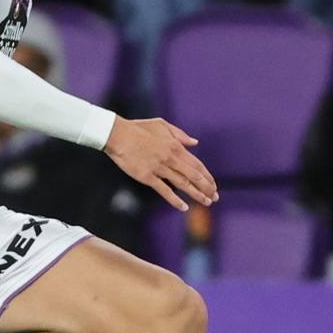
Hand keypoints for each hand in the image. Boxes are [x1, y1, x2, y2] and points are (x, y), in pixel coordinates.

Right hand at [104, 116, 218, 211]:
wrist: (117, 135)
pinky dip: (175, 200)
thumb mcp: (162, 125)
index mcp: (175, 146)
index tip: (213, 185)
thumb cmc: (138, 128)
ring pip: (183, 184)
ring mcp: (159, 168)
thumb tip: (195, 143)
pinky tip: (184, 207)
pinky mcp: (147, 176)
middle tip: (214, 197)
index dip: (207, 176)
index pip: (197, 164)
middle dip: (206, 188)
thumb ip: (180, 135)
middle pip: (194, 176)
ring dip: (196, 194)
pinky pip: (164, 190)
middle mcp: (170, 158)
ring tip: (206, 203)